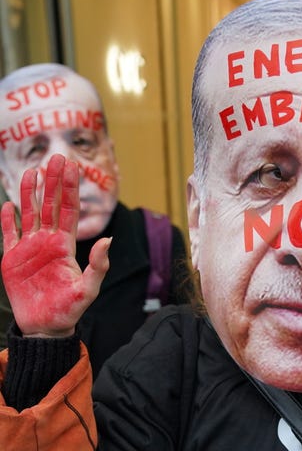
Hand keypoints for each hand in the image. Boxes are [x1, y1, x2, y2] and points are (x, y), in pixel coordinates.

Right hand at [1, 154, 109, 337]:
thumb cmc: (70, 309)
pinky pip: (8, 235)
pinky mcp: (11, 259)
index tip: (72, 167)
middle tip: (56, 157)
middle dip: (53, 182)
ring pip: (29, 214)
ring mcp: (29, 248)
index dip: (70, 188)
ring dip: (30, 193)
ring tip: (32, 171)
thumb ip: (98, 264)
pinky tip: (8, 204)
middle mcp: (48, 241)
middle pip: (50, 205)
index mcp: (66, 244)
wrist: (45, 326)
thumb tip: (108, 238)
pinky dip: (6, 220)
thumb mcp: (89, 288)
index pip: (68, 210)